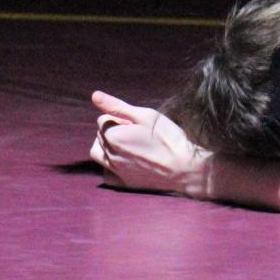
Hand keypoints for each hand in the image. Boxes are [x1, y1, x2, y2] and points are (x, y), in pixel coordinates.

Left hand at [89, 90, 211, 197]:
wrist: (185, 168)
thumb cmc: (168, 138)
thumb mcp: (146, 115)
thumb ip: (117, 106)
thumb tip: (95, 95)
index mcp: (113, 136)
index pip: (103, 119)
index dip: (121, 117)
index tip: (138, 123)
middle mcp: (109, 155)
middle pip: (100, 135)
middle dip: (113, 130)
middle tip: (137, 132)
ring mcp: (115, 172)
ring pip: (98, 154)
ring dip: (106, 146)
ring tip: (127, 144)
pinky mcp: (123, 184)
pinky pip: (106, 173)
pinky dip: (110, 165)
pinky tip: (126, 161)